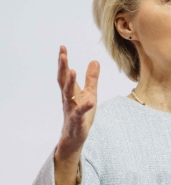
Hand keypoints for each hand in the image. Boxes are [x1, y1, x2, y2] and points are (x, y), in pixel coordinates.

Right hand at [54, 46, 99, 184]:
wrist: (74, 137)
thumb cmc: (81, 114)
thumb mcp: (90, 93)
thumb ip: (92, 78)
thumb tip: (95, 60)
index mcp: (70, 92)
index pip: (65, 74)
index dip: (63, 61)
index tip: (62, 47)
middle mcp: (68, 99)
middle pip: (63, 81)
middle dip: (63, 67)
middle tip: (62, 54)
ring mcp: (71, 110)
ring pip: (68, 95)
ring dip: (70, 83)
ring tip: (73, 71)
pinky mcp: (77, 121)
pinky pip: (79, 113)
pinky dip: (84, 107)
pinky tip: (90, 101)